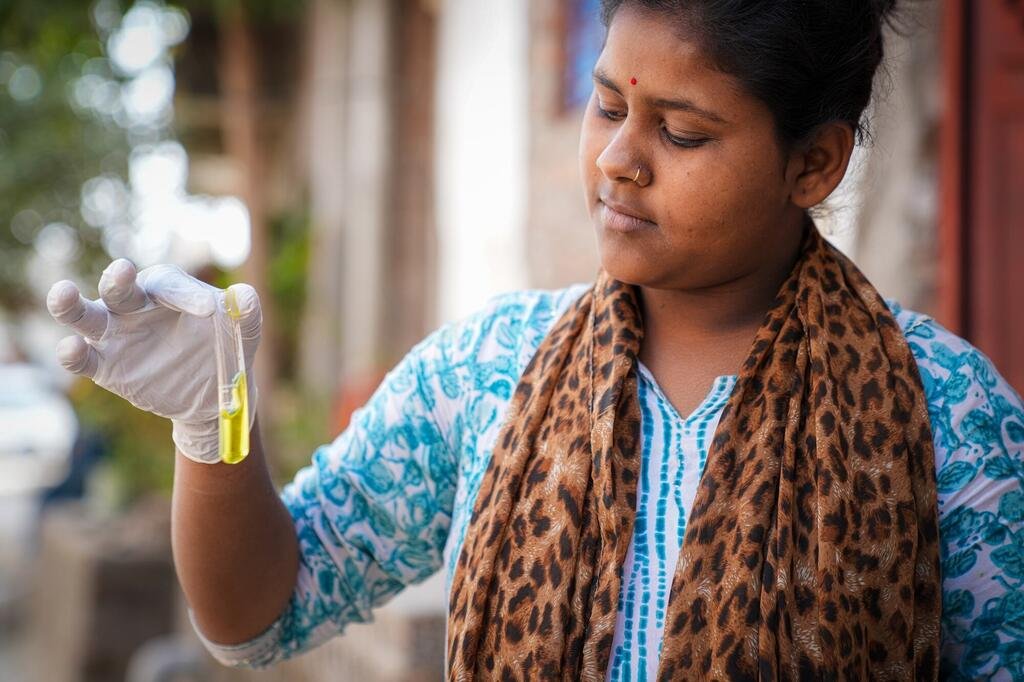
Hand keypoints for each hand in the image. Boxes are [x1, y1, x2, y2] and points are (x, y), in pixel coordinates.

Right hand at [46, 259, 260, 462]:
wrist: (214, 394)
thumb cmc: (225, 350)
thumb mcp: (243, 334)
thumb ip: (247, 315)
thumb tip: (246, 295)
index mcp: (168, 290)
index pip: (169, 285)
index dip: (185, 294)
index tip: (208, 311)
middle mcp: (135, 307)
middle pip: (118, 288)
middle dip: (118, 279)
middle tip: (124, 271)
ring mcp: (116, 336)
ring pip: (84, 314)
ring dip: (70, 304)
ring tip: (63, 293)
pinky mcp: (105, 366)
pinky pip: (81, 358)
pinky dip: (71, 353)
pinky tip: (72, 348)